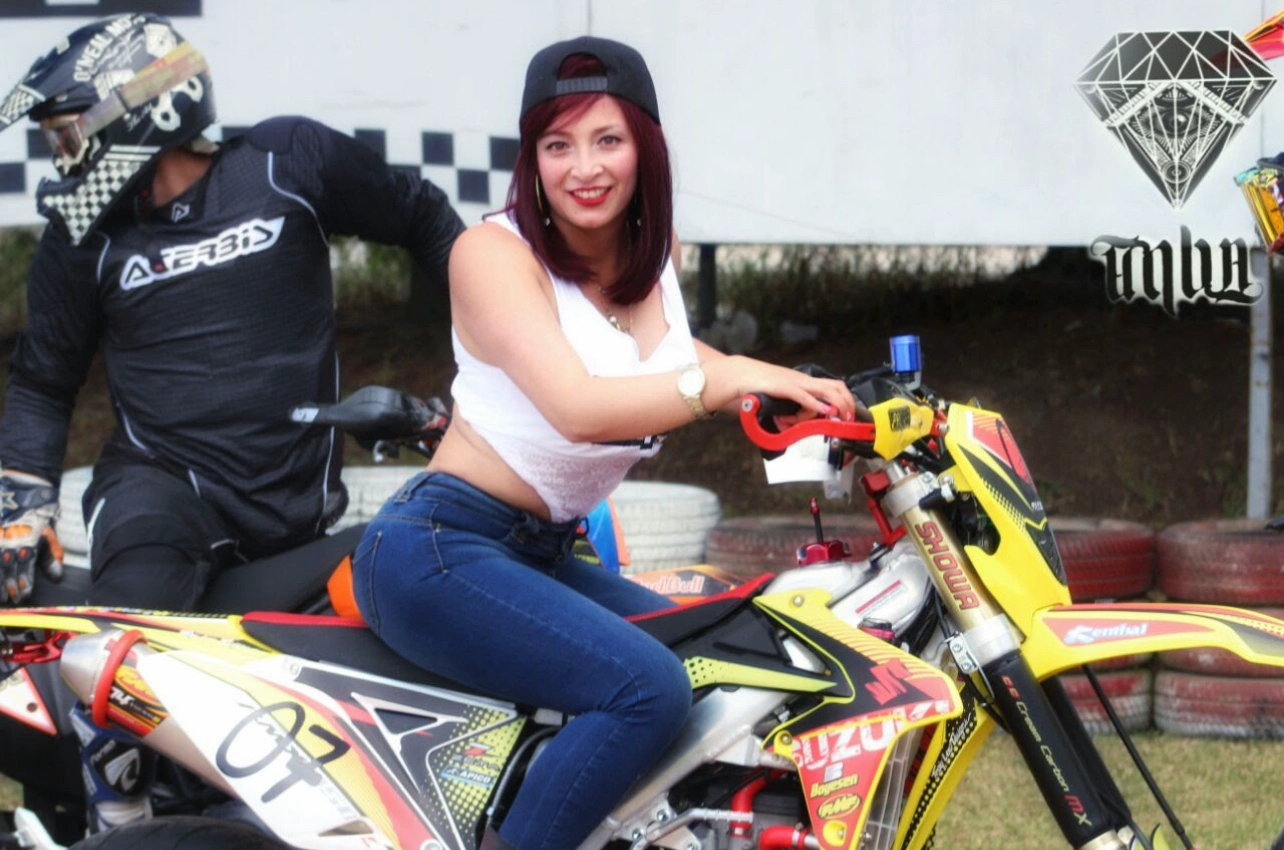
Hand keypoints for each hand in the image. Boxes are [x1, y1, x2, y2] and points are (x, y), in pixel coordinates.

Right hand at [0, 471, 62, 603]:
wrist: (23, 490)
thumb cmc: (39, 515)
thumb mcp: (50, 533)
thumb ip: (52, 556)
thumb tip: (57, 577)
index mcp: (27, 542)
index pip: (25, 568)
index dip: (24, 583)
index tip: (25, 595)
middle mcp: (10, 542)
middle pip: (7, 569)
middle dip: (9, 586)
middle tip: (11, 600)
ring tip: (0, 596)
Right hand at [710, 356, 859, 420]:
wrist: (740, 374)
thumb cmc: (758, 386)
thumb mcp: (780, 400)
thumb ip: (788, 411)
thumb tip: (790, 424)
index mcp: (804, 382)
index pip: (831, 387)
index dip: (844, 399)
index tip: (849, 414)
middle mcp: (803, 381)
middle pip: (836, 386)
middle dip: (848, 402)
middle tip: (850, 418)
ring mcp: (795, 382)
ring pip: (825, 390)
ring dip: (837, 404)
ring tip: (841, 416)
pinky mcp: (783, 387)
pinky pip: (803, 396)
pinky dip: (816, 404)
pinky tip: (824, 410)